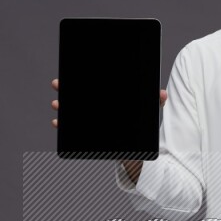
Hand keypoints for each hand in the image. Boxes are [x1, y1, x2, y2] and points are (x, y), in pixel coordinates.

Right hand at [50, 79, 167, 126]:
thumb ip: (154, 103)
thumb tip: (163, 94)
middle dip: (65, 90)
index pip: (92, 86)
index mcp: (107, 101)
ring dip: (62, 107)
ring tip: (57, 104)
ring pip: (73, 111)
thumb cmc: (139, 127)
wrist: (137, 149)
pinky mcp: (89, 135)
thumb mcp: (147, 113)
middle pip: (79, 96)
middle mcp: (97, 109)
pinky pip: (73, 129)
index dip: (79, 79)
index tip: (68, 72)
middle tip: (57, 84)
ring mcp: (92, 122)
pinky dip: (63, 125)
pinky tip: (57, 122)